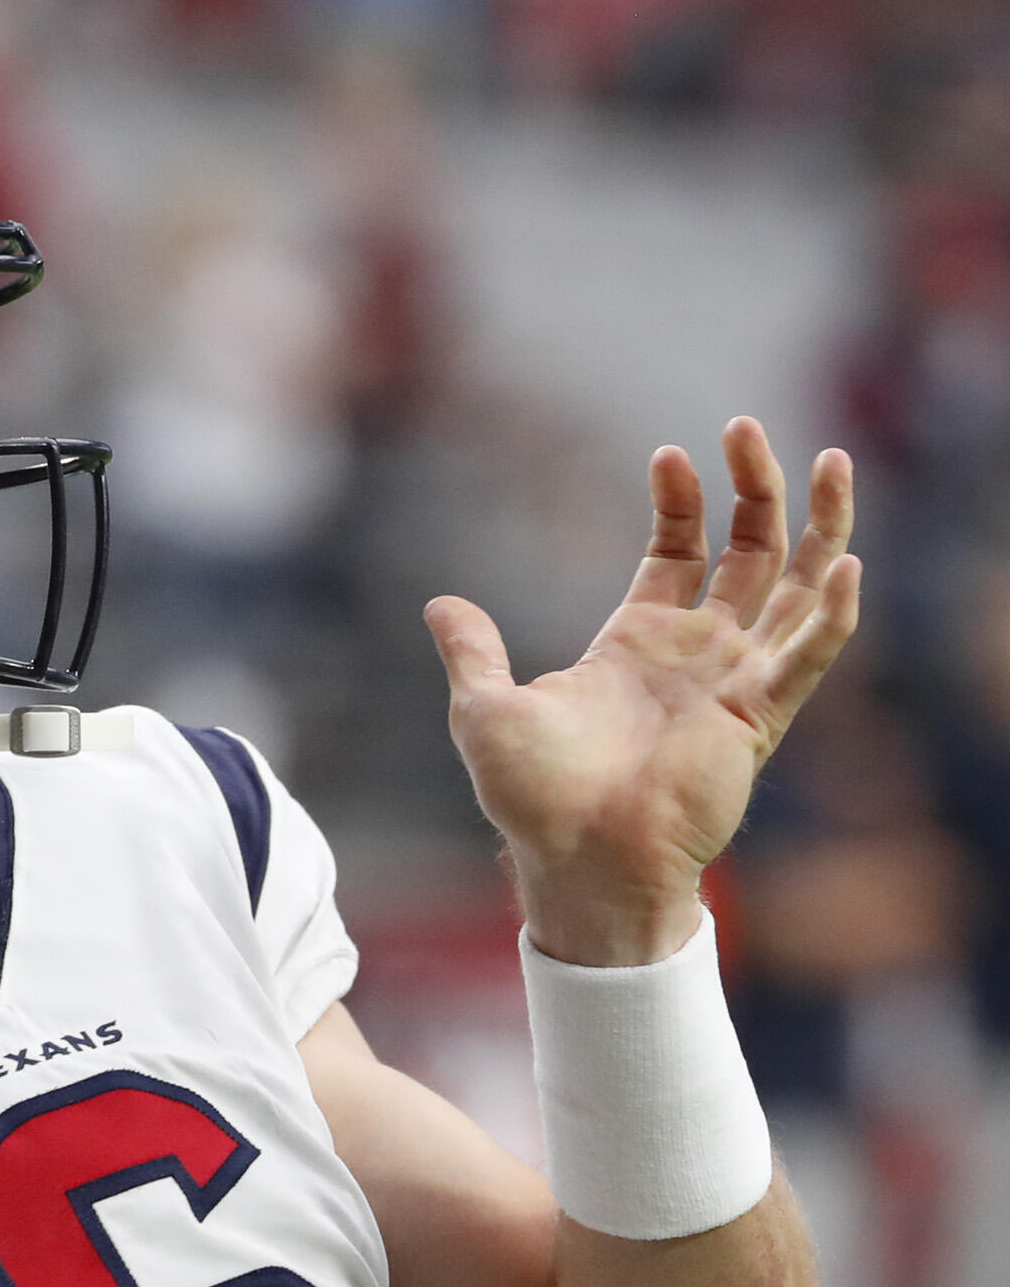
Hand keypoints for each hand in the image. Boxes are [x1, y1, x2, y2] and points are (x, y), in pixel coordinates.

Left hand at [426, 417, 859, 965]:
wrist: (574, 859)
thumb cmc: (531, 798)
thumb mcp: (484, 707)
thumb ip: (473, 651)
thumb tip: (439, 604)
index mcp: (636, 643)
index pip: (678, 551)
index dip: (682, 501)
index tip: (670, 453)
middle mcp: (695, 655)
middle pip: (748, 552)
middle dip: (755, 488)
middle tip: (747, 427)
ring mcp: (733, 683)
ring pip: (797, 588)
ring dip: (820, 527)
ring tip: (834, 460)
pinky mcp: (758, 719)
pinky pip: (809, 657)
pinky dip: (832, 614)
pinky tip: (846, 565)